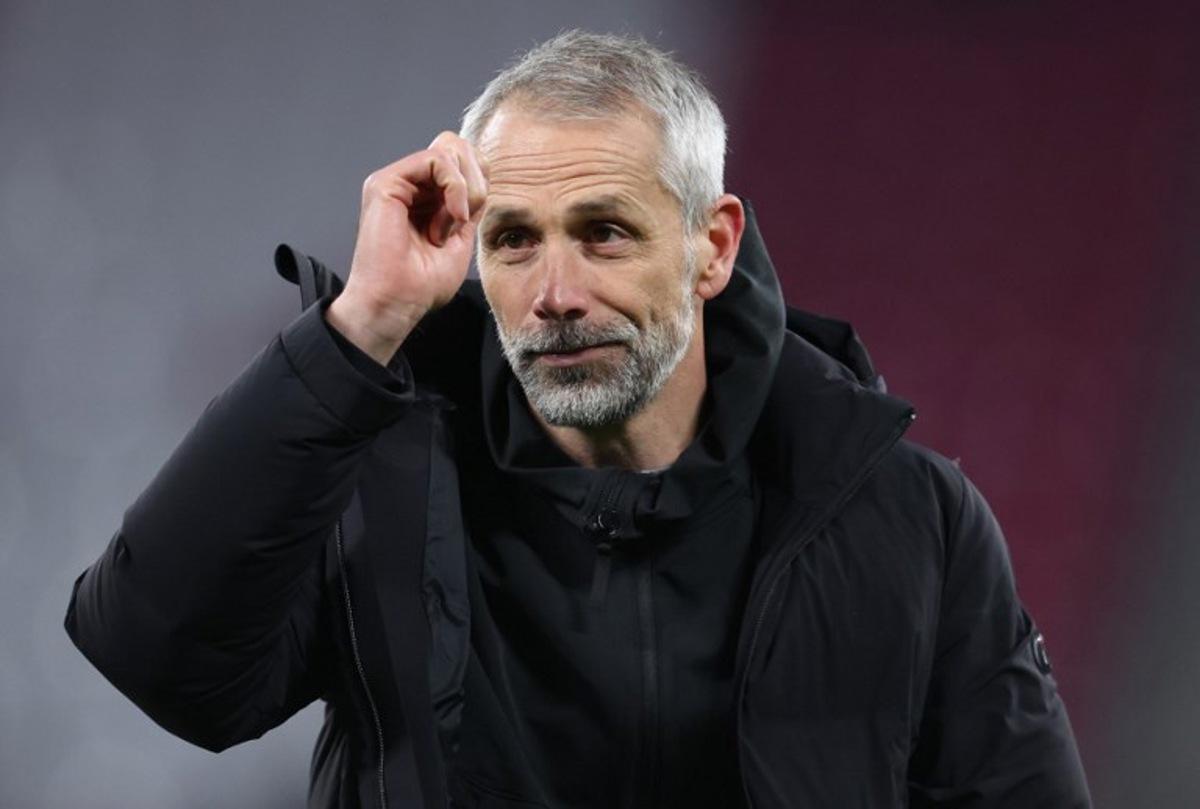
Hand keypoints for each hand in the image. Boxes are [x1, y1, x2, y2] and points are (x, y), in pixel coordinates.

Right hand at [325, 131, 487, 364]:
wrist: (396, 305)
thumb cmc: (422, 285)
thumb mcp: (460, 239)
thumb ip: (469, 207)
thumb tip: (482, 178)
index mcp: (423, 199)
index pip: (461, 163)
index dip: (479, 181)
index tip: (473, 219)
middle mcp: (408, 186)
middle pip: (455, 147)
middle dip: (476, 178)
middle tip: (468, 217)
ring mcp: (396, 182)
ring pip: (448, 149)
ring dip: (467, 186)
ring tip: (458, 220)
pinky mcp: (387, 182)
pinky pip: (436, 159)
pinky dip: (456, 185)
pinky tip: (455, 214)